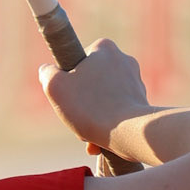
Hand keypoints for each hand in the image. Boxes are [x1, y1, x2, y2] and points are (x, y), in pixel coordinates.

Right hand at [40, 40, 153, 156]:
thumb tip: (47, 70)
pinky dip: (107, 124)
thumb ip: (47, 73)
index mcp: (104, 48)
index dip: (69, 79)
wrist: (128, 132)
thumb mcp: (54, 86)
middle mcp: (124, 59)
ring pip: (104, 98)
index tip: (68, 96)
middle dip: (82, 101)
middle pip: (91, 81)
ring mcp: (136, 81)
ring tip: (88, 135)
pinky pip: (117, 111)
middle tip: (76, 117)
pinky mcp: (142, 101)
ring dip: (93, 116)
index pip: (79, 60)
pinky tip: (100, 141)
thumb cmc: (89, 107)